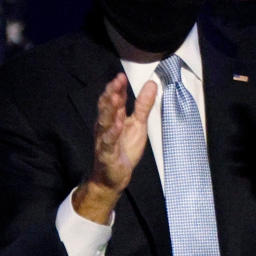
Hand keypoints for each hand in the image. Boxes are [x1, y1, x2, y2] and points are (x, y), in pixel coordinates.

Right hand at [73, 73, 156, 223]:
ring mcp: (104, 140)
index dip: (118, 88)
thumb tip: (151, 84)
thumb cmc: (124, 149)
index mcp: (114, 118)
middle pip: (107, 107)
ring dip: (109, 110)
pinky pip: (108, 142)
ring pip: (105, 122)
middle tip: (117, 81)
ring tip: (115, 98)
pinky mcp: (107, 154)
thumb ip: (143, 105)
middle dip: (111, 93)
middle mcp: (106, 126)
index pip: (115, 99)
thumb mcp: (138, 125)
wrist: (112, 178)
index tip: (122, 76)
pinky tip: (117, 124)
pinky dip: (112, 133)